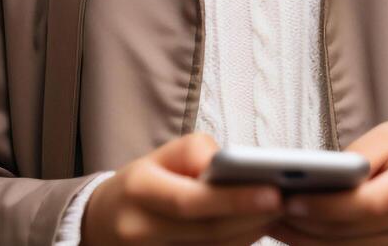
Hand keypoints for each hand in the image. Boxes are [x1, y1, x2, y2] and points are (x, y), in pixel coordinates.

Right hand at [82, 132, 282, 245]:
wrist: (102, 223)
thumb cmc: (141, 184)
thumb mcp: (158, 157)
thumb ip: (196, 155)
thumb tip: (233, 168)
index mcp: (139, 189)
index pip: (191, 200)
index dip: (234, 199)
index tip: (273, 191)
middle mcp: (140, 228)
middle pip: (207, 231)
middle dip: (251, 217)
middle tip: (285, 203)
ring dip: (249, 233)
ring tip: (275, 214)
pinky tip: (253, 229)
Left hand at [266, 117, 387, 245]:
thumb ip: (361, 156)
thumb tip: (318, 175)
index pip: (371, 203)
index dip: (328, 207)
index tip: (292, 199)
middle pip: (358, 233)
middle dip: (308, 226)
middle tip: (269, 211)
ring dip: (311, 241)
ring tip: (277, 222)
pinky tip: (301, 233)